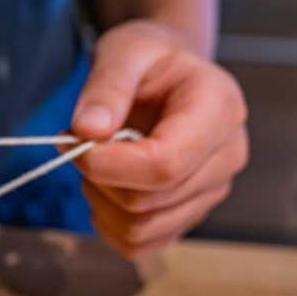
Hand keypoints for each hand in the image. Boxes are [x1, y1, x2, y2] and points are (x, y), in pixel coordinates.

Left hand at [69, 20, 248, 257]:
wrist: (169, 77)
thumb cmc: (149, 61)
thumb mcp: (124, 51)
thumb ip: (106, 86)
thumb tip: (88, 131)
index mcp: (219, 111)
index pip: (164, 164)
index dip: (108, 165)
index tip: (69, 142)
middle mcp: (227, 157)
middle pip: (148, 201)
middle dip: (98, 178)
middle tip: (80, 144)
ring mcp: (211, 192)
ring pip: (141, 229)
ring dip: (100, 202)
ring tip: (98, 163)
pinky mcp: (188, 215)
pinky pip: (139, 244)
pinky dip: (109, 224)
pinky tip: (105, 189)